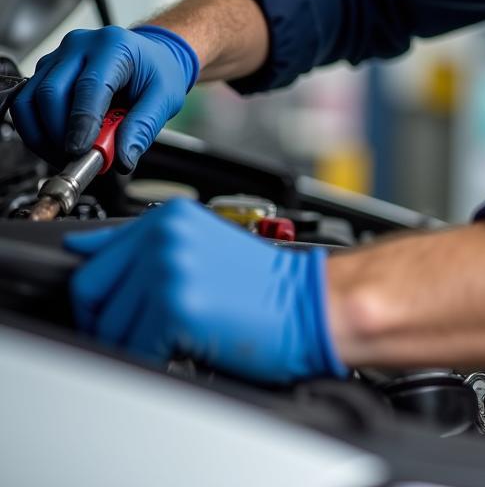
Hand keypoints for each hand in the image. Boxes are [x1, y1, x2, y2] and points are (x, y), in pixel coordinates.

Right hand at [12, 24, 198, 171]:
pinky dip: (36, 129)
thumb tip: (122, 159)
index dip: (81, 122)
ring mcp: (59, 56)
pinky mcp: (46, 71)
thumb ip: (143, 127)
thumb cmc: (157, 72)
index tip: (79, 151)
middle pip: (51, 92)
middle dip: (58, 133)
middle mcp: (80, 46)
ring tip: (66, 155)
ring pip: (31, 99)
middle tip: (76, 159)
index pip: (89, 86)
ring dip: (42, 135)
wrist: (152, 56)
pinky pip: (27, 103)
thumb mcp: (164, 98)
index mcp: (114, 46)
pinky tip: (55, 144)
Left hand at [64, 199, 346, 382]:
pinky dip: (155, 356)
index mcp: (169, 217)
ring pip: (108, 325)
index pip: (93, 256)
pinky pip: (133, 347)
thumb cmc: (263, 283)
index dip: (102, 292)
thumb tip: (84, 247)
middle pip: (89, 292)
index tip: (116, 305)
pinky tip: (189, 342)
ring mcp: (169, 268)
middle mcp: (165, 236)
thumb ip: (142, 244)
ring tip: (180, 331)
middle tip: (151, 327)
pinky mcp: (175, 306)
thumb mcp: (200, 245)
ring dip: (137, 341)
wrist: (310, 304)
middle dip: (111, 319)